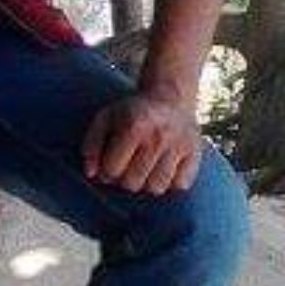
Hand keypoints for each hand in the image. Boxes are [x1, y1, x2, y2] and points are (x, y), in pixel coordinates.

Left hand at [81, 91, 201, 195]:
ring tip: (143, 169)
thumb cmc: (132, 112)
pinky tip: (162, 168)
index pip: (112, 170)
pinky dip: (169, 183)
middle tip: (126, 168)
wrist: (171, 97)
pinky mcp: (194, 154)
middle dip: (124, 180)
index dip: (106, 172)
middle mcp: (158, 137)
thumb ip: (91, 144)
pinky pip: (179, 185)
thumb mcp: (106, 118)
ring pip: (156, 188)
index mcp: (134, 126)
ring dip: (146, 183)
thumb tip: (90, 174)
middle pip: (133, 183)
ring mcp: (179, 147)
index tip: (109, 165)